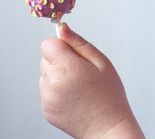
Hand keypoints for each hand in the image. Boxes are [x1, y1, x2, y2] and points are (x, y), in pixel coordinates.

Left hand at [40, 23, 143, 137]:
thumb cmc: (109, 93)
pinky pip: (46, 89)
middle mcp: (52, 83)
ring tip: (77, 85)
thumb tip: (61, 27)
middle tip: (80, 71)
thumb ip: (77, 42)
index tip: (73, 54)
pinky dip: (56, 89)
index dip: (61, 45)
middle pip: (45, 57)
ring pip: (45, 73)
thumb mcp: (100, 61)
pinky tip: (73, 96)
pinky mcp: (46, 109)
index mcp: (66, 68)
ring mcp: (47, 98)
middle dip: (60, 59)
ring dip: (57, 74)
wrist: (108, 127)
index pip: (47, 44)